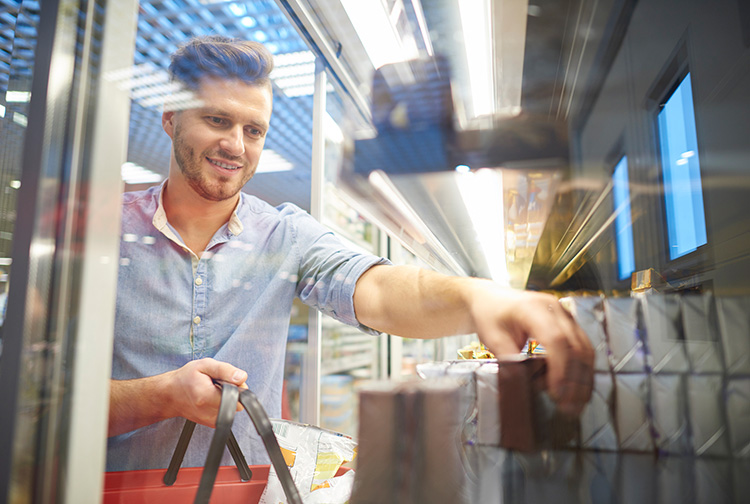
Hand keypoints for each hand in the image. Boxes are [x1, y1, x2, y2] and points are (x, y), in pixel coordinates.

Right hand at [163, 358, 247, 426]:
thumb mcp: (204, 365)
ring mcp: (210, 420)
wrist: (169, 394)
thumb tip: (242, 377)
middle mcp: (208, 412)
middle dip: (233, 392)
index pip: (238, 398)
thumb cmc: (185, 378)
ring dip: (227, 399)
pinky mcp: (211, 424)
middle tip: (218, 384)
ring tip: (213, 390)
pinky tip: (212, 398)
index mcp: (207, 397)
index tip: (226, 380)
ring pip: (232, 409)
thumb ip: (225, 370)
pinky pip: (226, 413)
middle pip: (237, 404)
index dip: (237, 387)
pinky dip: (222, 405)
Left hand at [469, 282, 593, 416]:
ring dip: (582, 379)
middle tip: (568, 407)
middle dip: (575, 380)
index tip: (556, 393)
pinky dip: (580, 372)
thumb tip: (522, 388)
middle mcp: (555, 309)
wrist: (491, 300)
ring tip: (572, 404)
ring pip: (585, 349)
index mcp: (533, 308)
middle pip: (576, 346)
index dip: (560, 369)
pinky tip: (573, 390)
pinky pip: (582, 349)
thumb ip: (509, 362)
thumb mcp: (492, 338)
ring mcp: (565, 316)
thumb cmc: (490, 316)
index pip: (556, 339)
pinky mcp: (569, 325)